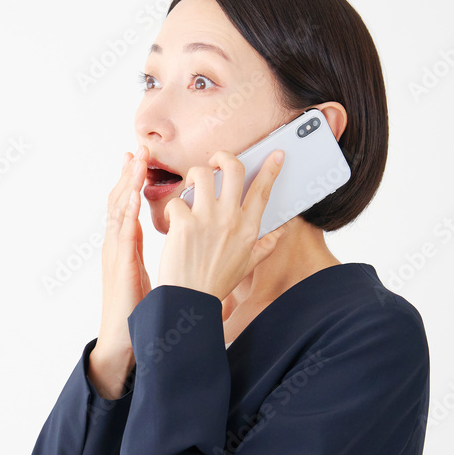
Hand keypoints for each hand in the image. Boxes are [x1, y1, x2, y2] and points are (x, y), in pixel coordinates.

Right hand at [95, 145, 151, 365]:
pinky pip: (121, 230)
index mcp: (127, 244)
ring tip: (135, 160)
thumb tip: (187, 237)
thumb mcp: (156, 273)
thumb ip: (170, 251)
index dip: (136, 181)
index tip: (142, 159)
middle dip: (129, 173)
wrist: (124, 338)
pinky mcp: (118, 262)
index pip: (131, 204)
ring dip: (126, 182)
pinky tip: (132, 194)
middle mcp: (118, 243)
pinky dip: (126, 209)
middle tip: (136, 149)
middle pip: (121, 199)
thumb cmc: (141, 309)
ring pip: (118, 208)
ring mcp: (114, 251)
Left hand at [158, 148, 284, 300]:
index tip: (276, 154)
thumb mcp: (248, 264)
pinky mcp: (184, 224)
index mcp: (248, 228)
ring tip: (191, 188)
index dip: (271, 169)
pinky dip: (172, 208)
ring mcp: (207, 220)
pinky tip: (173, 221)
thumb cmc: (216, 282)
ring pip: (202, 174)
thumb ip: (265, 245)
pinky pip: (176, 200)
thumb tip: (281, 230)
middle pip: (233, 168)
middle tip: (215, 163)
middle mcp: (231, 219)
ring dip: (194, 176)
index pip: (263, 190)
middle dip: (222, 157)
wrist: (190, 300)